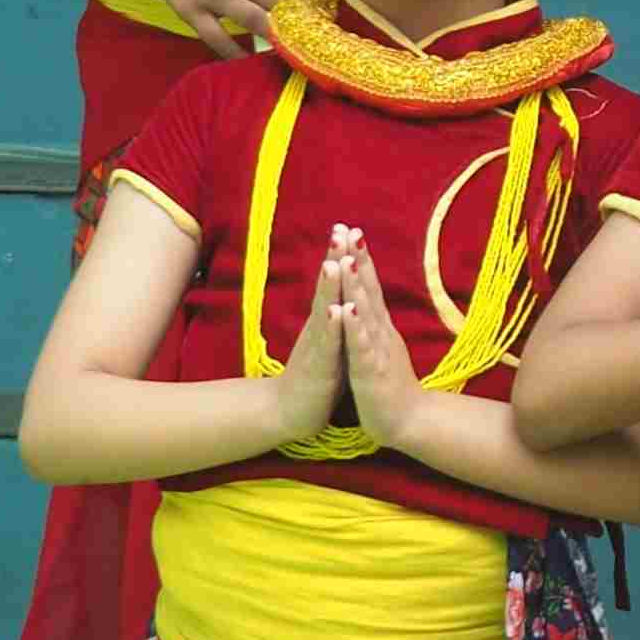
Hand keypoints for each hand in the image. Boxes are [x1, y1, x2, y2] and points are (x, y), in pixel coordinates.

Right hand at [265, 232, 351, 444]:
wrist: (289, 412)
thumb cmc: (316, 374)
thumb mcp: (331, 339)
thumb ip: (335, 313)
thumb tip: (343, 287)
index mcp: (327, 321)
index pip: (336, 283)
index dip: (342, 256)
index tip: (350, 226)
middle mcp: (319, 328)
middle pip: (328, 288)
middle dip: (335, 259)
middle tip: (340, 230)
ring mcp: (317, 347)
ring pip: (324, 311)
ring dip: (329, 287)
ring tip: (335, 262)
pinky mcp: (318, 368)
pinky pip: (327, 346)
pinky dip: (331, 328)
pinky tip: (335, 310)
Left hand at [332, 235, 427, 445]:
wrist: (409, 423)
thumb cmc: (391, 386)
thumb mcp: (382, 348)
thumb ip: (377, 323)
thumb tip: (370, 299)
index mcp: (380, 328)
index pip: (370, 288)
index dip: (362, 260)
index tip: (352, 231)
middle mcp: (382, 333)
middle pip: (369, 291)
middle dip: (358, 261)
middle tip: (351, 231)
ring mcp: (379, 351)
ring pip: (366, 314)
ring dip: (358, 287)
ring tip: (349, 260)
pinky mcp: (372, 373)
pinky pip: (362, 348)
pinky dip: (355, 328)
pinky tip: (347, 310)